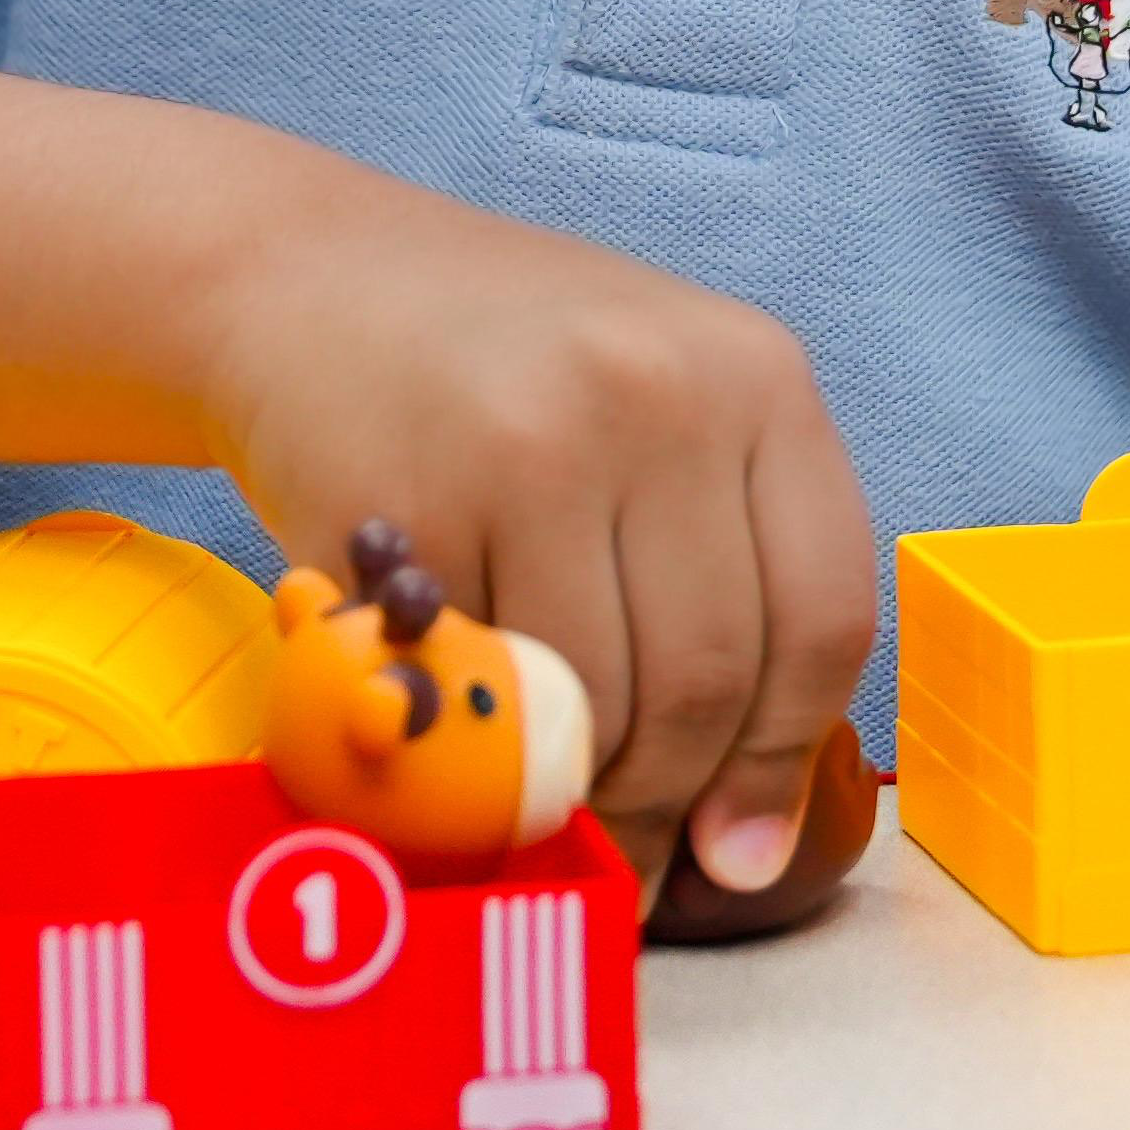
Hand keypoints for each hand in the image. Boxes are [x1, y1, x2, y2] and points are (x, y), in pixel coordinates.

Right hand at [193, 165, 877, 912]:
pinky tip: (455, 720)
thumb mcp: (656, 412)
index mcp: (755, 374)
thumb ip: (727, 574)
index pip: (822, 616)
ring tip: (535, 790)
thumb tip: (743, 844)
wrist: (307, 278)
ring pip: (594, 700)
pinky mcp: (413, 506)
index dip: (783, 759)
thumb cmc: (505, 369)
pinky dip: (467, 737)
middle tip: (617, 846)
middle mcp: (660, 395)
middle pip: (709, 678)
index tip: (736, 850)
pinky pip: (471, 686)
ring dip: (567, 783)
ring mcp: (532, 444)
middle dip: (662, 797)